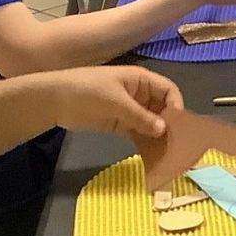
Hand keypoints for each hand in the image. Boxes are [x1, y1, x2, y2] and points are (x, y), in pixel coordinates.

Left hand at [48, 65, 183, 140]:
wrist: (56, 100)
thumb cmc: (88, 90)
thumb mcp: (116, 102)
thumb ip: (140, 116)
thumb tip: (163, 129)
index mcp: (141, 80)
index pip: (168, 90)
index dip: (176, 104)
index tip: (178, 124)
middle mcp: (139, 94)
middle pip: (163, 108)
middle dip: (170, 123)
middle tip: (177, 143)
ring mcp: (130, 110)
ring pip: (152, 122)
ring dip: (159, 135)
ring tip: (167, 152)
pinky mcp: (120, 124)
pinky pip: (139, 133)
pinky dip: (146, 142)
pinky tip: (152, 154)